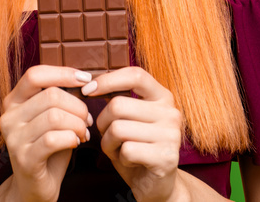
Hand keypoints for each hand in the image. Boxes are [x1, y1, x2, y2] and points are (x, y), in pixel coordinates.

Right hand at [0, 65, 95, 201]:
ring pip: (55, 116)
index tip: (86, 80)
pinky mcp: (24, 158)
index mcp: (13, 101)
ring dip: (78, 124)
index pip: (35, 74)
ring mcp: (13, 138)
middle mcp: (8, 117)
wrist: (35, 185)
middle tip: (87, 119)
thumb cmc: (48, 148)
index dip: (63, 73)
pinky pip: (53, 139)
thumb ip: (59, 98)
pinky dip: (71, 138)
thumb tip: (83, 79)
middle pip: (51, 95)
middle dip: (78, 106)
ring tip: (83, 132)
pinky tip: (76, 142)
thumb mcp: (51, 117)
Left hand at [80, 66, 184, 201]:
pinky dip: (119, 158)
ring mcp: (171, 135)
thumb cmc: (136, 146)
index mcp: (162, 97)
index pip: (135, 75)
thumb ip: (117, 98)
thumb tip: (88, 83)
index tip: (88, 90)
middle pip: (118, 105)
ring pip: (118, 129)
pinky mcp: (166, 157)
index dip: (108, 80)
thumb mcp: (129, 118)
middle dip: (103, 122)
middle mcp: (171, 112)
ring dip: (109, 143)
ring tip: (119, 149)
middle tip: (108, 136)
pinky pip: (126, 150)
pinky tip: (129, 161)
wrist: (156, 184)